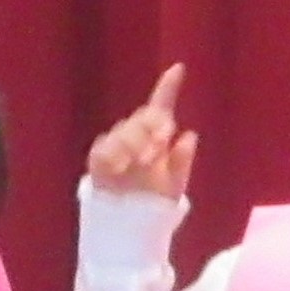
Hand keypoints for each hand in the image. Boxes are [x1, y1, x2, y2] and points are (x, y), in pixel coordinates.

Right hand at [87, 65, 197, 199]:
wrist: (130, 223)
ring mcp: (117, 144)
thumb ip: (182, 162)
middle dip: (154, 127)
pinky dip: (115, 155)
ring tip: (142, 162)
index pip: (161, 108)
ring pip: (125, 130)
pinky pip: (105, 147)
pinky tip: (122, 166)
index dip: (168, 87)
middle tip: (159, 145)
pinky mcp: (100, 156)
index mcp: (157, 138)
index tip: (179, 68)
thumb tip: (189, 136)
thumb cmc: (156, 202)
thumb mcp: (175, 185)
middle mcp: (137, 135)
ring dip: (135, 143)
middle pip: (144, 116)